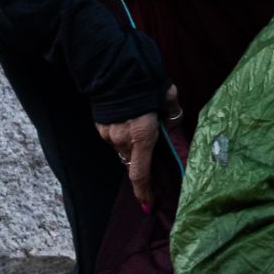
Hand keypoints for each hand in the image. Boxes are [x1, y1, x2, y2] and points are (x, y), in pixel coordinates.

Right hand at [96, 86, 175, 208]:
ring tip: (139, 120)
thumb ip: (171, 111)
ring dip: (130, 142)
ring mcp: (108, 133)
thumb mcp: (167, 94)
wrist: (113, 67)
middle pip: (132, 159)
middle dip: (140, 157)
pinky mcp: (100, 125)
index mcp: (142, 136)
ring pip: (122, 147)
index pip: (141, 173)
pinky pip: (112, 135)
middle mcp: (123, 139)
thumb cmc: (145, 81)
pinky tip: (127, 116)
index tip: (147, 205)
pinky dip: (120, 131)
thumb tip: (173, 119)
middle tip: (149, 146)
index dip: (144, 192)